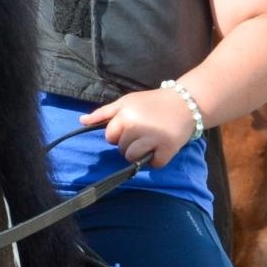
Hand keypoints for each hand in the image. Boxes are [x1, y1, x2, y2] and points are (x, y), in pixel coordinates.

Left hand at [79, 87, 197, 168]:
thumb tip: (81, 121)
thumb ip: (104, 113)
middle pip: (121, 149)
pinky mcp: (168, 149)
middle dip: (130, 144)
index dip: (119, 134)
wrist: (185, 102)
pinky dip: (157, 159)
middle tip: (145, 132)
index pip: (110, 137)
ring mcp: (153, 138)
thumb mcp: (126, 102)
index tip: (131, 127)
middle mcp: (137, 126)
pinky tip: (161, 147)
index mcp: (125, 114)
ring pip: (133, 159)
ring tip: (151, 141)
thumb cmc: (152, 102)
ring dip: (141, 154)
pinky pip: (154, 164)